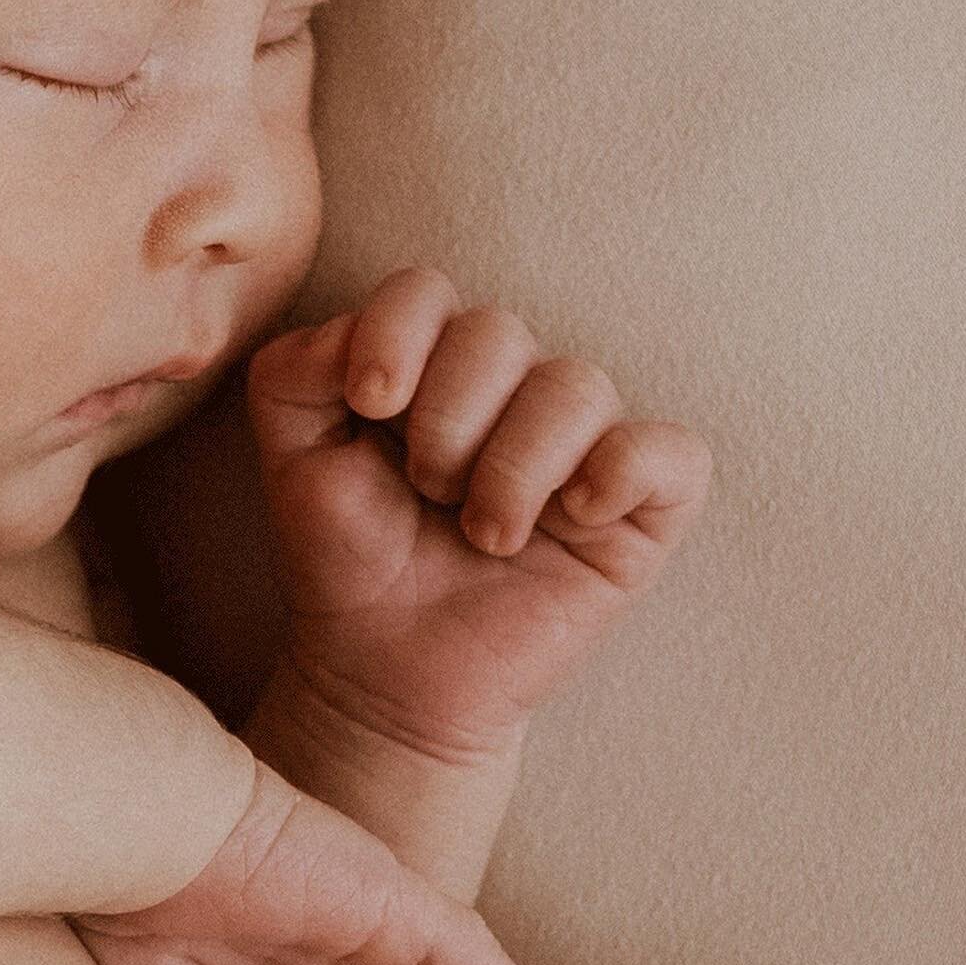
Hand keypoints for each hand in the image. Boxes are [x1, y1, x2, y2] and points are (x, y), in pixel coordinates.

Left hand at [245, 265, 713, 763]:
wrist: (383, 672)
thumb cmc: (348, 562)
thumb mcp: (292, 456)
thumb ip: (295, 369)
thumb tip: (358, 334)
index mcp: (434, 365)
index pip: (429, 292)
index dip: (398, 335)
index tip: (368, 407)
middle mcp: (515, 393)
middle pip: (499, 334)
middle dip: (446, 421)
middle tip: (427, 494)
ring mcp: (583, 449)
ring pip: (578, 385)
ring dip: (514, 465)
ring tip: (484, 535)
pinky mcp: (639, 513)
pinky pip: (673, 454)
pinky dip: (621, 472)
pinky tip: (573, 520)